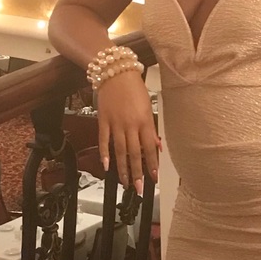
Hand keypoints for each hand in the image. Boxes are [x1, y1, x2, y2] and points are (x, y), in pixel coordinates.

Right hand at [97, 72, 160, 194]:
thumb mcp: (149, 107)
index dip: (152, 164)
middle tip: (139, 188)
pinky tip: (106, 166)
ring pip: (120, 150)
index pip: (150, 148)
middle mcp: (131, 124)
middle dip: (137, 173)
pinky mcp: (103, 120)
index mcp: (145, 121)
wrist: (114, 71)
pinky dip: (105, 153)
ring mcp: (116, 123)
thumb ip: (152, 129)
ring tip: (125, 182)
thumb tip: (157, 146)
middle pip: (135, 153)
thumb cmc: (134, 88)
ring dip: (123, 168)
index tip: (154, 178)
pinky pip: (104, 139)